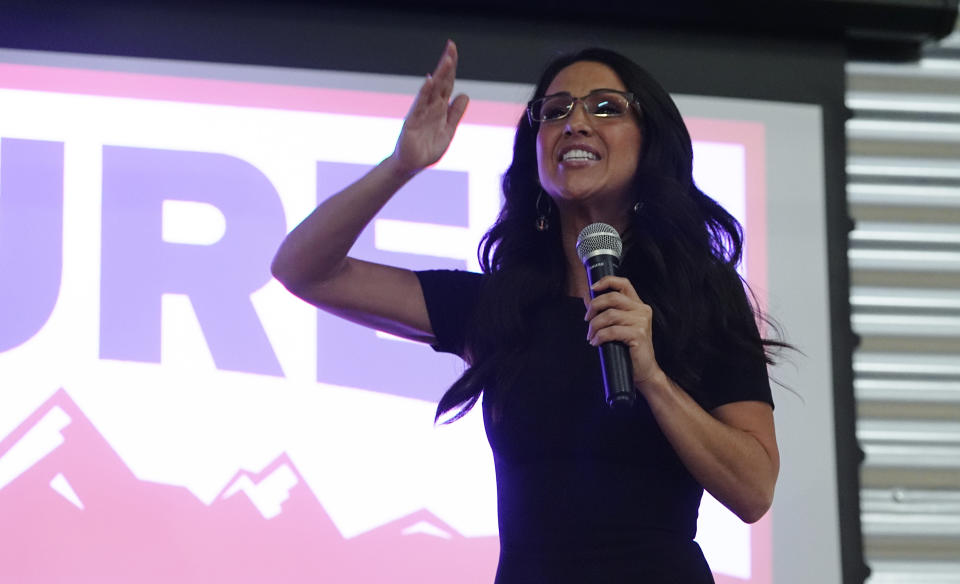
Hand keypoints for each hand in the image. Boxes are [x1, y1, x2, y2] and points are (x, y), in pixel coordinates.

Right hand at [390, 40, 469, 176]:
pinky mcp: (412, 122)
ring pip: (431, 90)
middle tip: (451, 46)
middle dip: (446, 64)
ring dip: (439, 75)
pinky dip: (424, 93)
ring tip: (446, 61)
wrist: (412, 166)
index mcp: (439, 108)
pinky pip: (419, 105)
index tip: (453, 50)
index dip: (451, 68)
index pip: (447, 83)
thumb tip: (464, 94)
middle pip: (440, 82)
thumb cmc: (428, 148)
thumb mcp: (448, 130)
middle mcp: (430, 106)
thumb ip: (455, 113)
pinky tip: (430, 81)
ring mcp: (420, 113)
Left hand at [583, 276, 662, 391]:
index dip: (607, 281)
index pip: (623, 283)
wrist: (644, 370)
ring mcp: (641, 322)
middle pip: (612, 298)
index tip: (592, 288)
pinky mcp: (638, 334)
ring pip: (609, 315)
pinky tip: (596, 343)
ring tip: (591, 336)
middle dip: (594, 307)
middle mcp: (642, 310)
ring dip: (595, 326)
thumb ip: (608, 311)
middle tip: (587, 319)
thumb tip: (589, 300)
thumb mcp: (620, 325)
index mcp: (638, 305)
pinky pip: (611, 331)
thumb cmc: (629, 348)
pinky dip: (600, 336)